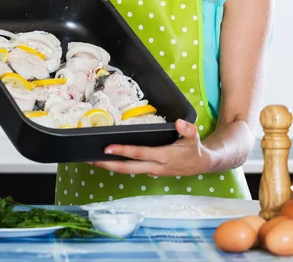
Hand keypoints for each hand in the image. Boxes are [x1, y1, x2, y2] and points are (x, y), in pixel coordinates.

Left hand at [91, 119, 211, 176]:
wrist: (201, 164)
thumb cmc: (194, 148)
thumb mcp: (194, 137)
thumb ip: (187, 129)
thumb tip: (179, 122)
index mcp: (164, 156)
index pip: (139, 154)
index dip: (123, 151)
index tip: (108, 148)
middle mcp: (155, 166)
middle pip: (128, 168)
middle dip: (109, 164)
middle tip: (91, 159)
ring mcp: (151, 171)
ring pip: (128, 171)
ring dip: (111, 166)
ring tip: (94, 160)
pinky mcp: (150, 171)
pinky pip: (132, 169)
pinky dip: (119, 165)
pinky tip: (109, 160)